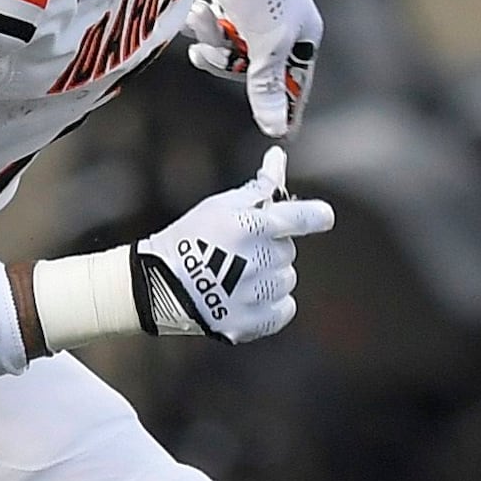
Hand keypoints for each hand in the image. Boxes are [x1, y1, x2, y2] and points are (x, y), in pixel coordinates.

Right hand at [133, 146, 333, 342]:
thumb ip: (258, 187)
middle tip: (238, 252)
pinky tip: (245, 296)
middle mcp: (255, 260)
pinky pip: (284, 308)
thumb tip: (278, 158)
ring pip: (287, 279)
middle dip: (270, 248)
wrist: (157, 285)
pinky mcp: (250, 322)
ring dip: (270, 277)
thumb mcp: (220, 205)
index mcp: (249, 227)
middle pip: (288, 251)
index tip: (323, 216)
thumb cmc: (190, 238)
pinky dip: (272, 304)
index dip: (316, 216)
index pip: (300, 219)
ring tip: (235, 276)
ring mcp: (253, 294)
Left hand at [182, 0, 322, 137]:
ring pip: (229, 50)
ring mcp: (256, 18)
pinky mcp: (233, 7)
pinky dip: (204, 25)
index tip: (284, 136)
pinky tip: (197, 10)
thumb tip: (276, 130)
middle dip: (226, 62)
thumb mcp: (268, 46)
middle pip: (253, 71)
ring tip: (201, 19)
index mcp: (302, 39)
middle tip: (208, 54)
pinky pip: (217, 32)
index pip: (296, 84)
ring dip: (210, 39)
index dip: (287, 107)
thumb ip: (267, 87)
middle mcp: (282, 30)